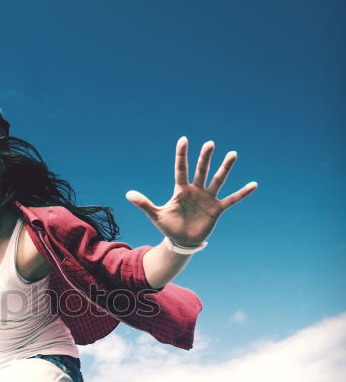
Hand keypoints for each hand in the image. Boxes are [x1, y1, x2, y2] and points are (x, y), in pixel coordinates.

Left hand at [126, 137, 257, 246]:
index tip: (184, 139)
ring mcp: (207, 198)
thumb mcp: (156, 215)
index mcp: (180, 190)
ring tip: (232, 154)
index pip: (181, 169)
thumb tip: (128, 194)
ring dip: (225, 168)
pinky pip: (231, 199)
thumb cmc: (168, 226)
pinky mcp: (217, 209)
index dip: (182, 156)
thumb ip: (144, 203)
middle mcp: (196, 190)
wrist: (181, 241)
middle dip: (205, 158)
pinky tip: (253, 184)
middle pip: (201, 171)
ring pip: (217, 180)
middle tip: (210, 143)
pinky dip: (242, 193)